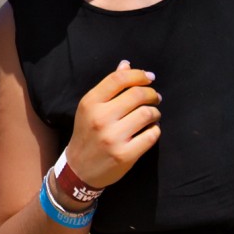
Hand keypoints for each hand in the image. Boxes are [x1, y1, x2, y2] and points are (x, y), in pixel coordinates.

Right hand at [66, 60, 160, 188]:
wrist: (79, 169)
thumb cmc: (87, 134)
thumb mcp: (90, 108)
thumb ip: (108, 87)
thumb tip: (126, 64)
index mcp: (90, 103)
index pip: (118, 79)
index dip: (138, 75)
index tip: (149, 77)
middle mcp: (100, 118)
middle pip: (137, 94)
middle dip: (151, 94)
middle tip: (154, 98)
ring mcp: (113, 137)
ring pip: (147, 114)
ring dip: (155, 112)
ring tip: (152, 115)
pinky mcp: (125, 154)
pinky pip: (152, 135)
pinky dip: (155, 130)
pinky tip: (150, 130)